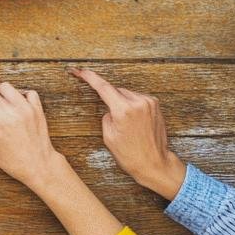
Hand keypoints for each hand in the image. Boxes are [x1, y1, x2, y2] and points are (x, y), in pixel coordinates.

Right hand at [0, 63, 67, 191]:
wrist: (38, 165)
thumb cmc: (12, 160)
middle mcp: (10, 111)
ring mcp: (25, 108)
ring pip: (7, 87)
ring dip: (3, 97)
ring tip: (7, 113)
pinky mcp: (37, 108)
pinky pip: (27, 92)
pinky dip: (22, 98)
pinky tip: (20, 111)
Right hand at [72, 67, 186, 199]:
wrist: (154, 163)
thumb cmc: (130, 154)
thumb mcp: (108, 136)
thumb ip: (107, 116)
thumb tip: (111, 108)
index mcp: (124, 110)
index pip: (102, 87)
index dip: (89, 77)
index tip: (79, 70)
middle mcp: (138, 103)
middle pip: (115, 91)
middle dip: (108, 98)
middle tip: (110, 117)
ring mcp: (149, 103)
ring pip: (126, 94)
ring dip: (121, 103)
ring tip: (125, 123)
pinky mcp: (155, 105)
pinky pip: (137, 99)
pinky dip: (131, 105)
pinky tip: (133, 121)